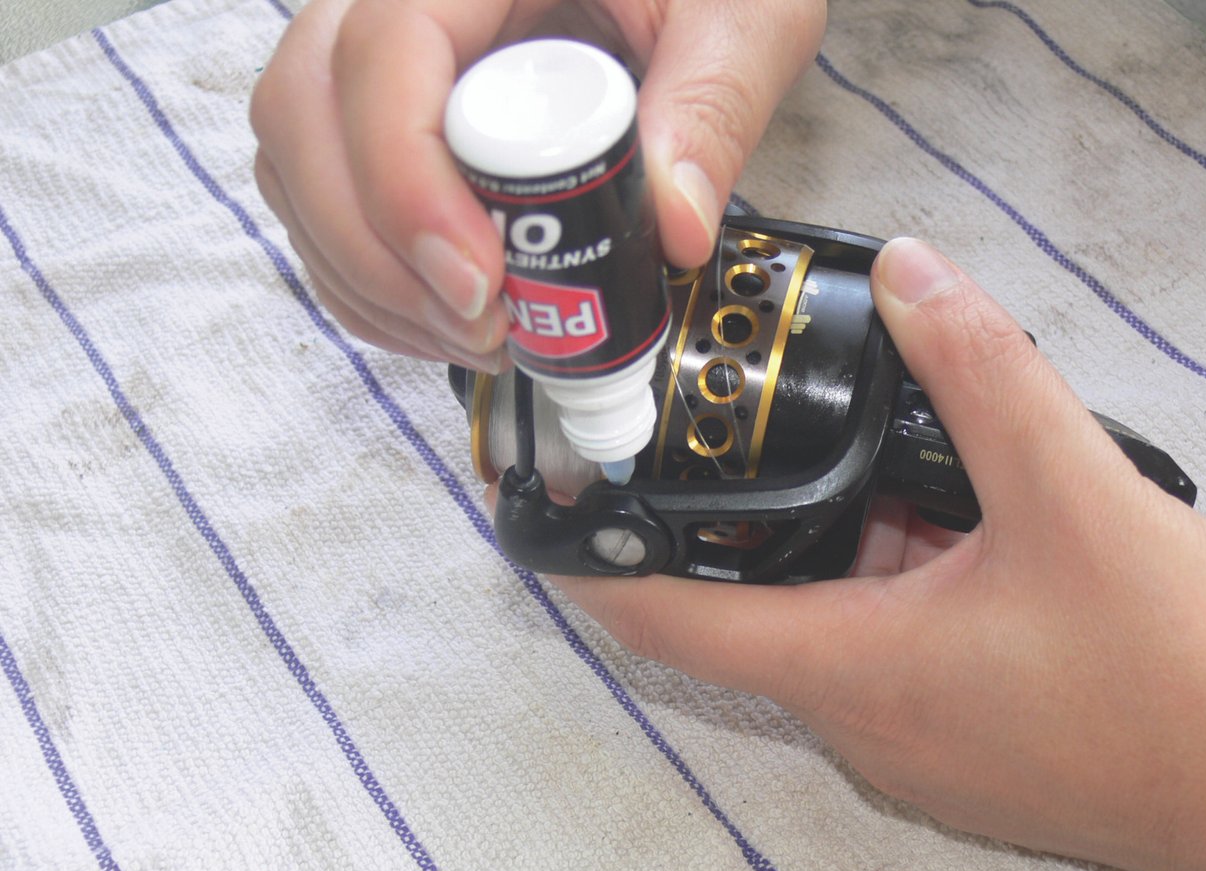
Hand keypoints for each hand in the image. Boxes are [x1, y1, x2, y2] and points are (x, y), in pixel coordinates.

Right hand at [250, 0, 824, 371]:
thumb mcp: (740, 14)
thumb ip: (712, 106)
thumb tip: (673, 227)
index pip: (381, 52)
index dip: (406, 181)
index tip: (481, 280)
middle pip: (304, 113)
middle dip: (377, 250)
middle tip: (484, 325)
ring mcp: (378, 53)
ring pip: (298, 162)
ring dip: (371, 277)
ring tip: (481, 338)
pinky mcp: (389, 112)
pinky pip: (324, 195)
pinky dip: (371, 279)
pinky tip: (450, 325)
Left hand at [556, 236, 1205, 870]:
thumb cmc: (1185, 665)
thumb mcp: (1075, 488)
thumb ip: (982, 369)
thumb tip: (913, 274)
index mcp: (854, 671)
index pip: (673, 626)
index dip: (602, 567)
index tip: (565, 505)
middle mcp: (870, 729)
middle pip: (764, 614)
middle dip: (756, 519)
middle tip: (760, 418)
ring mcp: (931, 755)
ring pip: (848, 631)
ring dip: (855, 544)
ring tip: (899, 446)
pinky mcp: (989, 759)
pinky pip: (911, 659)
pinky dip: (914, 587)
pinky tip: (982, 523)